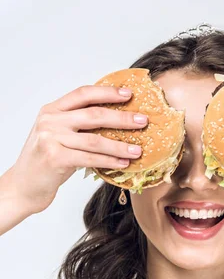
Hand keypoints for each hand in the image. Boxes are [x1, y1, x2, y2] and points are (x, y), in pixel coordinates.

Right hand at [9, 85, 147, 213]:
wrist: (24, 186)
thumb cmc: (46, 162)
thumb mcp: (58, 137)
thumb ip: (78, 127)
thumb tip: (116, 124)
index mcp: (52, 110)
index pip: (83, 94)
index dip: (107, 92)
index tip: (129, 94)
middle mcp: (50, 121)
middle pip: (93, 115)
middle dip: (122, 118)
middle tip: (143, 121)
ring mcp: (51, 139)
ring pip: (95, 140)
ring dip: (120, 146)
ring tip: (138, 150)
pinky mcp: (55, 158)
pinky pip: (90, 159)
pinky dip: (109, 161)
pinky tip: (123, 164)